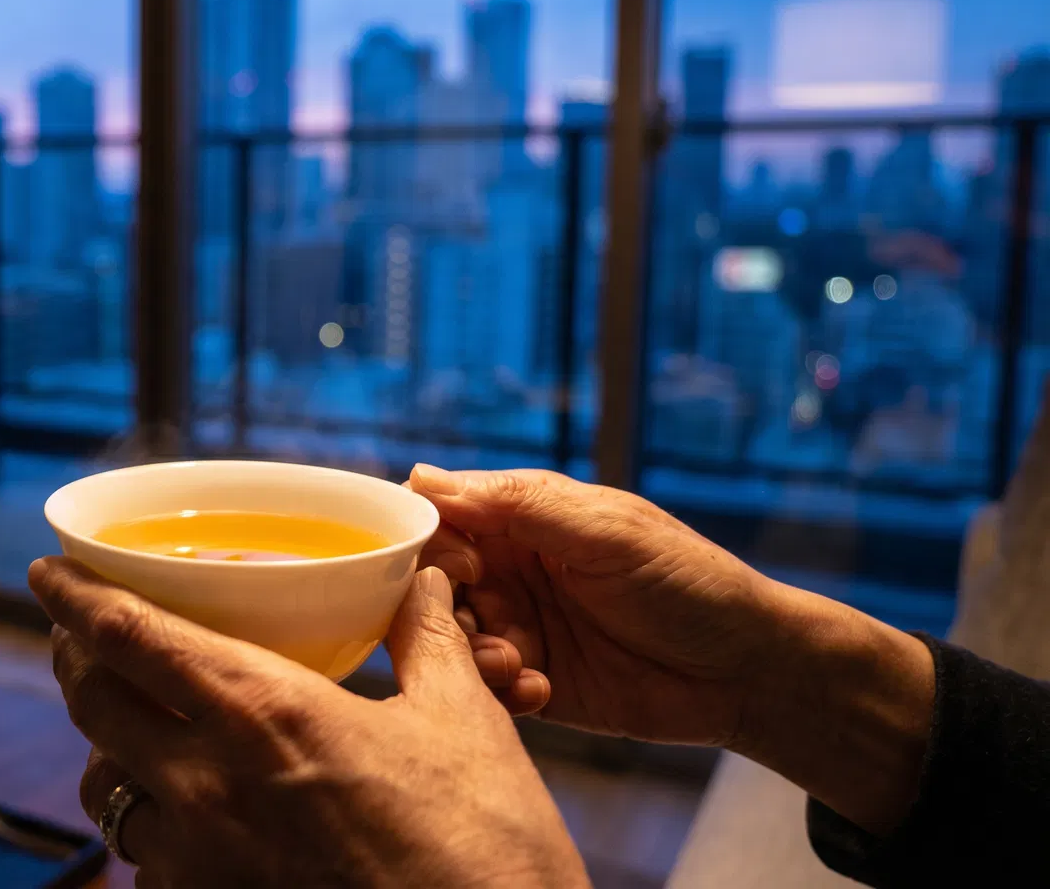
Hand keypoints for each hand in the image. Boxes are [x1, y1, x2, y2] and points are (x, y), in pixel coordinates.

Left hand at [29, 556, 588, 887]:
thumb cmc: (483, 844)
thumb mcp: (464, 722)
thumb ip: (427, 640)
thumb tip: (425, 582)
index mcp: (264, 710)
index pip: (128, 635)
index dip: (73, 597)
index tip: (46, 572)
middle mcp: (207, 782)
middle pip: (91, 705)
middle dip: (77, 662)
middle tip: (84, 639)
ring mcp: (199, 859)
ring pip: (106, 790)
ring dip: (111, 753)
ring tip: (135, 734)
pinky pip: (145, 862)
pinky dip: (154, 832)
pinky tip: (189, 822)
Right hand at [409, 466, 932, 833]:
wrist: (747, 671)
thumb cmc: (688, 581)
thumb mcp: (603, 531)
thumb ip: (515, 505)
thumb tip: (421, 477)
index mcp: (521, 518)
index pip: (439, 515)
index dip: (428, 539)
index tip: (461, 566)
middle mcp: (509, 570)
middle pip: (428, 580)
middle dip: (442, 603)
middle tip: (491, 621)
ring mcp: (517, 628)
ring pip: (446, 636)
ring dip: (471, 652)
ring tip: (518, 664)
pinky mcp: (528, 683)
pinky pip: (479, 686)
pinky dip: (496, 690)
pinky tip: (539, 691)